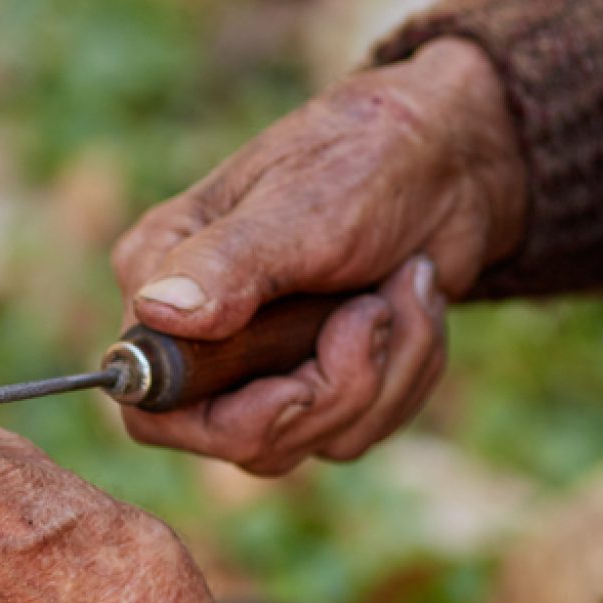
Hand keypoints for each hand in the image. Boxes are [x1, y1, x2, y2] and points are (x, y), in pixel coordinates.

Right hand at [111, 36, 526, 474]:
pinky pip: (356, 433)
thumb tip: (157, 310)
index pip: (153, 407)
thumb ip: (227, 263)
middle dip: (332, 390)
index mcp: (161, 284)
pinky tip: (411, 306)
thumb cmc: (362, 159)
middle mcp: (199, 341)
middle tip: (374, 311)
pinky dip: (406, 372)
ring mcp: (259, 374)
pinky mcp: (317, 392)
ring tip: (405, 287)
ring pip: (311, 443)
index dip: (224, 423)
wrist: (449, 160)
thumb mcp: (299, 207)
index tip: (298, 386)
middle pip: (243, 442)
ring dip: (385, 373)